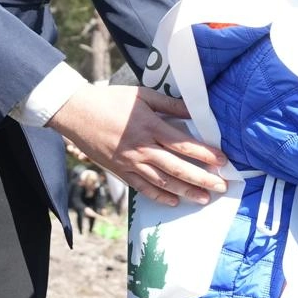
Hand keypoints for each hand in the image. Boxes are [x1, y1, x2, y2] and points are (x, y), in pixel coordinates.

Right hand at [47, 85, 226, 207]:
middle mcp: (142, 148)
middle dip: (202, 179)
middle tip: (222, 187)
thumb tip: (195, 111)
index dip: (205, 154)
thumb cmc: (110, 101)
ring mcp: (130, 163)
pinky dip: (159, 196)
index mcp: (150, 127)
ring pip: (162, 182)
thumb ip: (170, 105)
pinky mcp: (119, 171)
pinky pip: (141, 187)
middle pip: (177, 168)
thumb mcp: (142, 96)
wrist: (75, 112)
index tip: (223, 161)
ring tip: (204, 198)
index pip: (183, 144)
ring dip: (185, 192)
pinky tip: (174, 202)